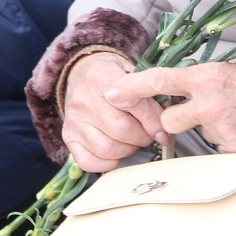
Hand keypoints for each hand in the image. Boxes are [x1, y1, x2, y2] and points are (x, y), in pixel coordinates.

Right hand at [61, 51, 165, 171]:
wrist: (81, 72)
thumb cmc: (110, 75)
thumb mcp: (131, 73)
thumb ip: (149, 94)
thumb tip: (167, 123)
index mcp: (102, 77)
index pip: (131, 103)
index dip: (152, 120)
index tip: (163, 130)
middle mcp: (84, 99)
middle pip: (120, 130)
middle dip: (142, 137)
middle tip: (148, 135)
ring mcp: (74, 120)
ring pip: (107, 148)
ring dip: (127, 150)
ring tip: (132, 141)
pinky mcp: (68, 136)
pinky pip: (88, 161)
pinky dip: (107, 163)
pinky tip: (115, 152)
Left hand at [105, 52, 235, 154]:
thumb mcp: (233, 64)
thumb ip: (205, 76)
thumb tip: (184, 83)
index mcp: (207, 77)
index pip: (160, 81)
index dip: (132, 87)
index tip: (112, 91)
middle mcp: (210, 104)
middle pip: (168, 121)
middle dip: (172, 120)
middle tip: (192, 113)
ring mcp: (223, 130)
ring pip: (199, 136)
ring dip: (210, 130)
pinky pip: (220, 150)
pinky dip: (230, 143)